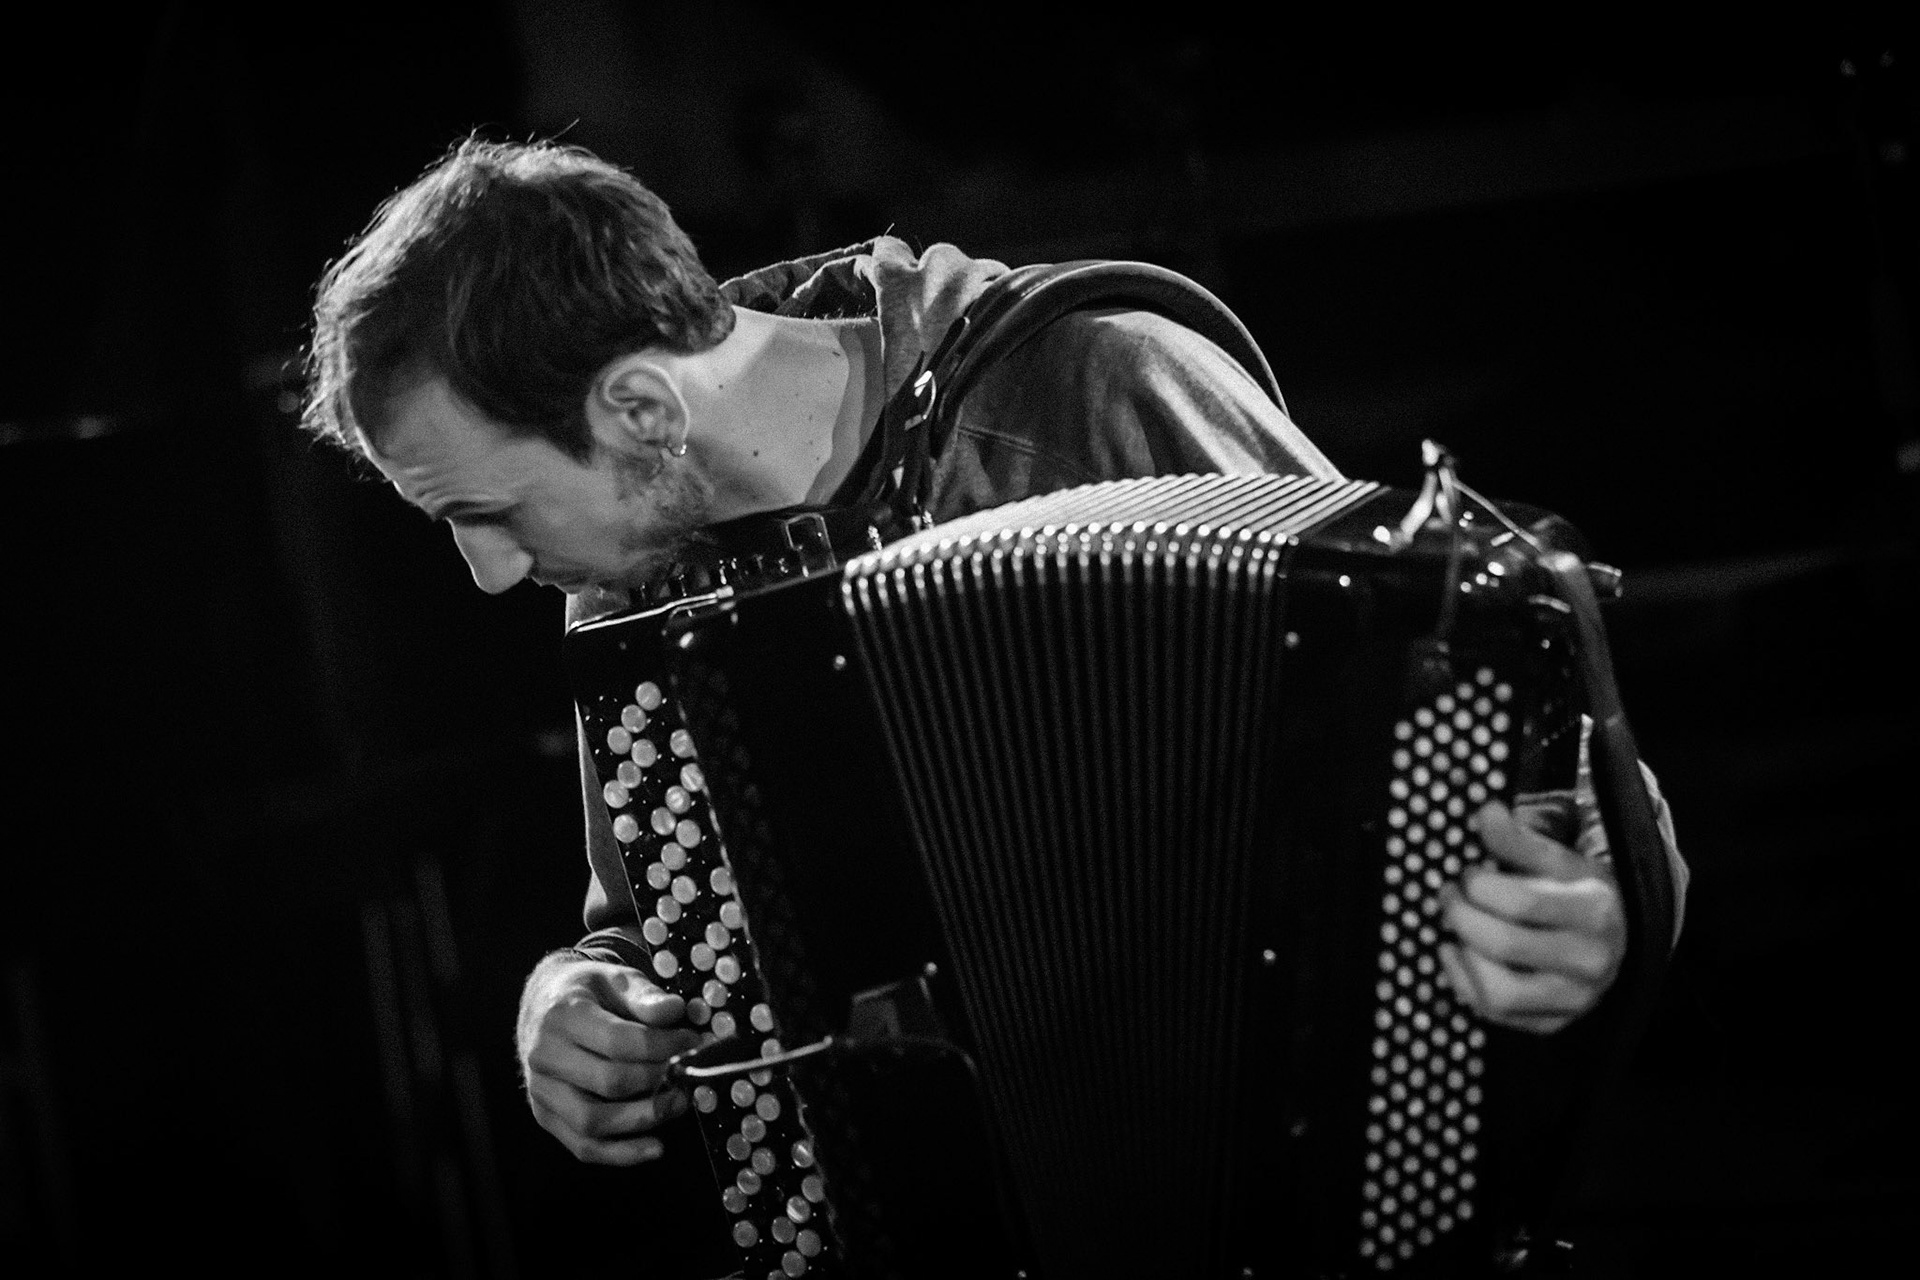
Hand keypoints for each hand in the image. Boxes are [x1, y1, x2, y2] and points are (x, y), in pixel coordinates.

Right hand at [516, 954, 708, 1163]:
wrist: (544, 1004)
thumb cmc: (589, 991)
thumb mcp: (616, 978)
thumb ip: (644, 995)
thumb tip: (675, 1011)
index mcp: (562, 1015)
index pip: (618, 1041)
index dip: (663, 1046)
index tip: (691, 1042)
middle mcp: (544, 1055)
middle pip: (609, 1083)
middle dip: (658, 1082)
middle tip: (688, 1075)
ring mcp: (541, 1090)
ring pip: (592, 1121)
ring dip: (643, 1119)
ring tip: (678, 1103)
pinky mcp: (545, 1115)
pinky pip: (582, 1146)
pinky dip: (621, 1154)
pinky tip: (656, 1147)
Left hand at [1438, 799, 1625, 1034]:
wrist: (1616, 937)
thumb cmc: (1578, 892)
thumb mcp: (1558, 858)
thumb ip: (1518, 838)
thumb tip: (1485, 813)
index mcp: (1594, 910)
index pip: (1520, 902)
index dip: (1478, 884)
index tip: (1468, 872)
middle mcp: (1589, 961)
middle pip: (1502, 944)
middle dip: (1461, 914)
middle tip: (1450, 894)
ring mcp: (1573, 999)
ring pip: (1496, 991)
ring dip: (1462, 953)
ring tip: (1456, 926)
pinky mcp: (1552, 1023)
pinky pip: (1492, 1012)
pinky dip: (1462, 980)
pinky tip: (1458, 952)